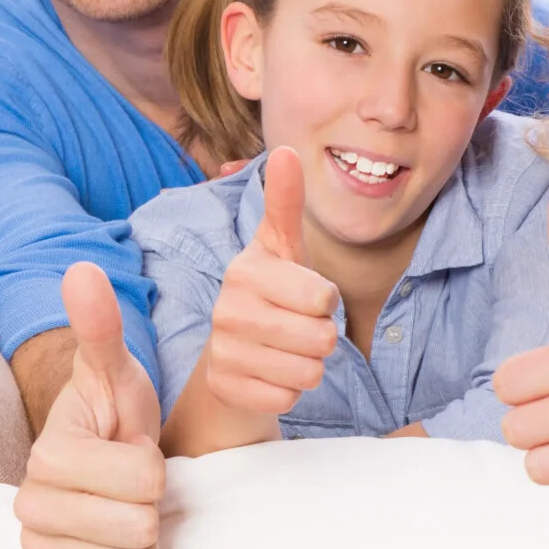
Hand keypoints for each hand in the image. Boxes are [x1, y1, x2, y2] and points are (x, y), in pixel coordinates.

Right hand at [16, 262, 167, 548]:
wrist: (100, 460)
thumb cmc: (113, 415)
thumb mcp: (115, 371)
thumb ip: (100, 328)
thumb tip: (82, 273)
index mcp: (48, 456)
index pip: (142, 481)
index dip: (153, 465)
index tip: (131, 449)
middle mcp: (31, 507)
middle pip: (138, 527)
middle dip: (150, 505)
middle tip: (131, 484)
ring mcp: (39, 548)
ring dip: (146, 539)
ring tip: (127, 508)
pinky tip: (122, 544)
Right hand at [193, 146, 339, 422]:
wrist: (230, 354)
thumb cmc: (270, 294)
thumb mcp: (281, 249)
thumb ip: (285, 203)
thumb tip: (285, 149)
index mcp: (244, 271)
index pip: (322, 298)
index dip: (325, 301)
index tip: (306, 297)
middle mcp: (227, 310)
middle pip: (321, 339)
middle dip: (322, 339)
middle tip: (299, 329)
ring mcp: (223, 352)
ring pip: (308, 373)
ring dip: (308, 367)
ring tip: (286, 351)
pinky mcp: (226, 389)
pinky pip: (287, 399)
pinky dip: (287, 391)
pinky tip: (270, 375)